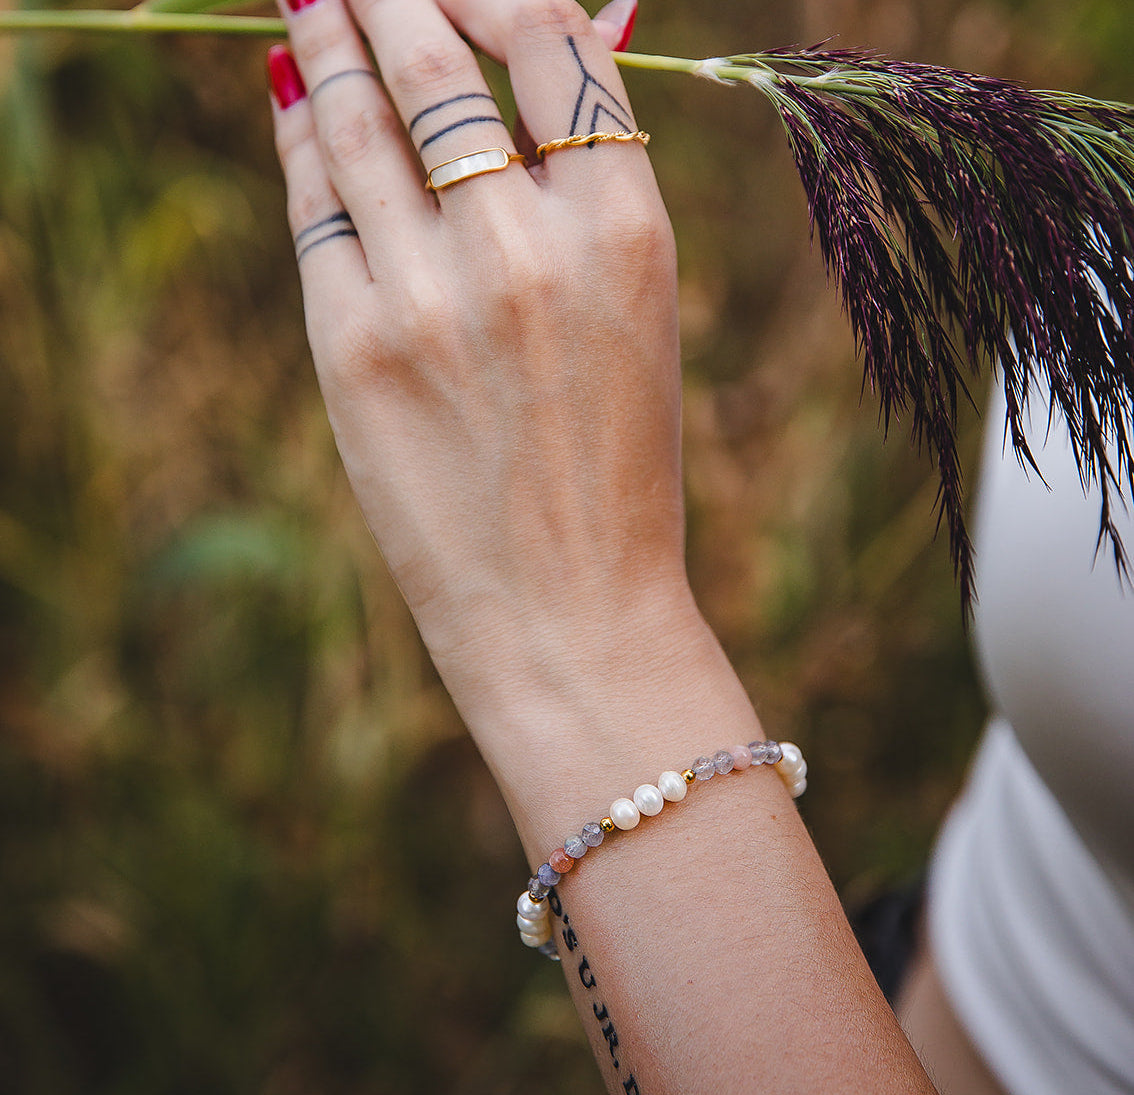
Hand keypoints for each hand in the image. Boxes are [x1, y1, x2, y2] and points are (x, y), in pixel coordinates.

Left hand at [269, 0, 695, 750]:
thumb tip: (547, 57)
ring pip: (361, 117)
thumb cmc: (618, 467)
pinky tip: (300, 103)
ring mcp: (427, 297)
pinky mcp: (352, 348)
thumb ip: (586, 188)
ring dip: (330, 39)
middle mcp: (525, 247)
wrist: (570, 608)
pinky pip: (318, 205)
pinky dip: (306, 140)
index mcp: (626, 232)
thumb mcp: (639, 316)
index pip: (549, 40)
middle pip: (435, 57)